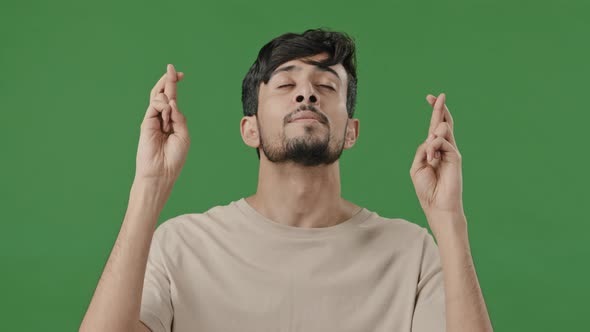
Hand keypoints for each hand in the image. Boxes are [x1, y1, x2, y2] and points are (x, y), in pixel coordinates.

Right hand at [135, 64, 189, 182]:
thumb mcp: (183, 134)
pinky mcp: (146, 122)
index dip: (175, 85)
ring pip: (158, 97)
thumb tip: (171, 101)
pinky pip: (154, 105)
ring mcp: (153, 119)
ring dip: (167, 101)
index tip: (181, 74)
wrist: (161, 171)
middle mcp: (162, 118)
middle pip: (163, 94)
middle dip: (168, 80)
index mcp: (173, 121)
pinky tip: (166, 116)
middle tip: (171, 67)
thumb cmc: (174, 157)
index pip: (173, 99)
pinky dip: (162, 107)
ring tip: (169, 120)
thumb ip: (179, 117)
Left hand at [409, 93, 464, 231]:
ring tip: (430, 154)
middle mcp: (443, 148)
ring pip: (444, 130)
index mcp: (433, 150)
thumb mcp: (417, 166)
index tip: (430, 97)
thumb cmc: (426, 189)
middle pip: (443, 122)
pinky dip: (434, 146)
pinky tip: (432, 157)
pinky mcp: (456, 156)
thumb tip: (431, 138)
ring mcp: (451, 152)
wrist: (437, 204)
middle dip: (439, 108)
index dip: (434, 111)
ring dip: (433, 136)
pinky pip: (443, 142)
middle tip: (438, 95)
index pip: (434, 127)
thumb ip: (423, 149)